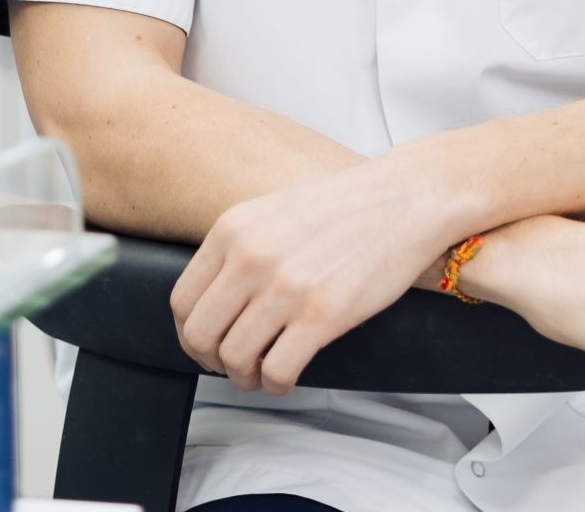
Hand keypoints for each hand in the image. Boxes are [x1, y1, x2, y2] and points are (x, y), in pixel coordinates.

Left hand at [168, 157, 456, 395]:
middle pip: (200, 334)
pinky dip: (275, 384)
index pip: (182, 300)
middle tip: (228, 367)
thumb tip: (213, 299)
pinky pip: (278, 370)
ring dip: (243, 378)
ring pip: (234, 358)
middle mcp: (251, 257)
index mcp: (232, 229)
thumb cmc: (345, 208)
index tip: (204, 345)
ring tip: (259, 374)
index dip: (188, 334)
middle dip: (211, 361)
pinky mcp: (322, 314)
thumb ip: (237, 249)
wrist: (402, 200)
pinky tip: (285, 377)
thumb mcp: (271, 212)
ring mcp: (286, 287)